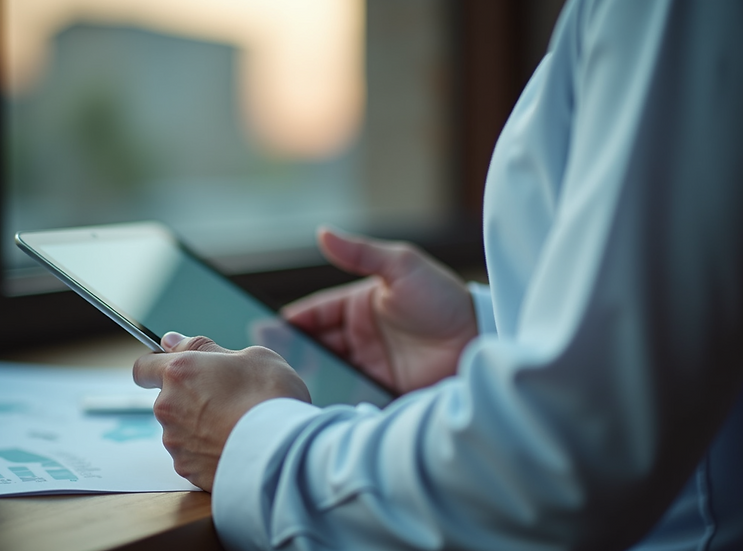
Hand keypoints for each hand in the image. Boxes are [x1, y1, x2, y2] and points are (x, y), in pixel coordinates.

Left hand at [133, 332, 309, 490]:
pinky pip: (192, 455)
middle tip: (228, 398)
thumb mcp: (251, 356)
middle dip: (190, 397)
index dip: (156, 366)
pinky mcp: (187, 470)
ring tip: (237, 425)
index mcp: (180, 372)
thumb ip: (206, 347)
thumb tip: (173, 342)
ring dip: (200, 425)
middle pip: (167, 400)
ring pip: (180, 429)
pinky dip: (208, 450)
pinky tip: (235, 446)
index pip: (143, 367)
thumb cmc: (272, 396)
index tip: (175, 368)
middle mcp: (169, 407)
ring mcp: (176, 442)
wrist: (284, 451)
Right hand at [282, 227, 477, 393]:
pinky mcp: (381, 390)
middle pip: (314, 347)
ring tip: (286, 387)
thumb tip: (322, 233)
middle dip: (291, 355)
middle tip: (268, 364)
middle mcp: (359, 338)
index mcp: (358, 307)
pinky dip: (332, 399)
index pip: (313, 315)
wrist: (479, 338)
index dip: (288, 324)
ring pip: (327, 373)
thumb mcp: (402, 266)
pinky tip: (315, 404)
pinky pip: (349, 395)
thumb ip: (361, 253)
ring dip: (308, 378)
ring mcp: (369, 366)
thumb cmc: (443, 299)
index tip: (263, 333)